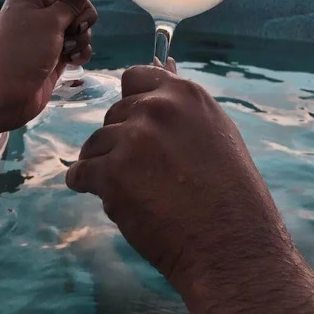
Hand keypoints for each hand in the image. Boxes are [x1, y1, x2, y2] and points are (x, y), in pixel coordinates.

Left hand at [0, 0, 96, 137]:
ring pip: (79, 23)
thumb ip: (71, 1)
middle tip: (73, 27)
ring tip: (68, 49)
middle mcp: (39, 11)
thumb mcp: (50, 21)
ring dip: (81, 35)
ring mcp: (48, 34)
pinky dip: (80, 51)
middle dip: (82, 13)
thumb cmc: (21, 51)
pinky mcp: (55, 55)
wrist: (3, 94)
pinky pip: (77, 45)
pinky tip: (73, 60)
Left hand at [67, 62, 288, 281]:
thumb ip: (182, 105)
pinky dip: (86, 186)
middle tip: (146, 172)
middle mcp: (157, 109)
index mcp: (184, 95)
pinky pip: (81, 173)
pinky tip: (110, 198)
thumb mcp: (215, 132)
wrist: (232, 247)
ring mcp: (133, 139)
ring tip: (133, 191)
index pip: (135, 78)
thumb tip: (163, 67)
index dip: (132, 103)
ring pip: (95, 143)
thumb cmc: (231, 194)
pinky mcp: (113, 174)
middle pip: (114, 114)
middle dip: (121, 140)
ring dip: (104, 164)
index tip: (140, 126)